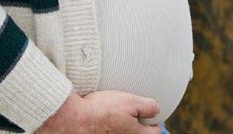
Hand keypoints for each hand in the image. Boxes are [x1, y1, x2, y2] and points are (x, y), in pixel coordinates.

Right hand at [37, 90, 161, 133]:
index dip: (154, 121)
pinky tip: (105, 119)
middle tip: (133, 112)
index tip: (149, 113)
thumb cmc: (103, 110)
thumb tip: (157, 109)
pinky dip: (111, 127)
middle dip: (138, 125)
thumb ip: (148, 106)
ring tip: (117, 115)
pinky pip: (110, 132)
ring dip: (123, 126)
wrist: (75, 119)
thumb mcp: (131, 102)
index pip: (154, 132)